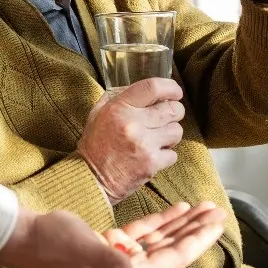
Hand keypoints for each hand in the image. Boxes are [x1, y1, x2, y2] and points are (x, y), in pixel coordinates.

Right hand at [0, 201, 225, 267]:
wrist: (26, 236)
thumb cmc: (53, 242)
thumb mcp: (83, 247)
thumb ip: (110, 261)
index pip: (174, 258)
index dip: (198, 240)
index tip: (217, 223)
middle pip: (173, 248)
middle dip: (197, 230)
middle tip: (219, 210)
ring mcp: (121, 258)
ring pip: (162, 239)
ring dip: (183, 223)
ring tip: (205, 207)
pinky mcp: (111, 244)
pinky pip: (144, 233)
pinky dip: (162, 220)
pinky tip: (177, 209)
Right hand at [77, 77, 184, 202]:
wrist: (91, 179)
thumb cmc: (95, 146)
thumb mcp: (98, 114)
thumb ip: (119, 97)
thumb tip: (145, 90)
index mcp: (119, 108)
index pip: (153, 88)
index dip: (170, 87)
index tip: (175, 92)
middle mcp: (133, 124)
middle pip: (172, 109)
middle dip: (174, 111)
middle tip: (167, 117)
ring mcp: (144, 144)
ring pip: (176, 131)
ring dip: (170, 134)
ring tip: (157, 138)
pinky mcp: (151, 164)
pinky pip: (173, 153)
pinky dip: (166, 155)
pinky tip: (152, 155)